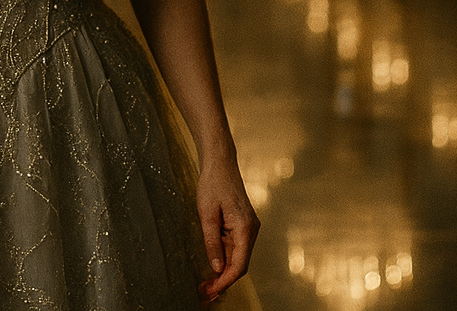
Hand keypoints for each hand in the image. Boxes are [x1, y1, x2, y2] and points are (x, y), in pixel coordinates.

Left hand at [195, 154, 258, 302]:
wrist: (220, 164)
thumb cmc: (213, 184)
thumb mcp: (207, 214)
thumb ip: (212, 242)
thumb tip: (217, 268)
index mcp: (246, 228)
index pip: (239, 265)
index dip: (225, 282)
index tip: (211, 291)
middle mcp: (251, 230)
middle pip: (240, 264)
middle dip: (223, 281)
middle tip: (205, 292)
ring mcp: (248, 228)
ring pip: (238, 257)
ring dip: (223, 272)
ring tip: (206, 283)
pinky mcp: (242, 225)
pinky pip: (235, 247)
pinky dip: (224, 259)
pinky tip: (212, 266)